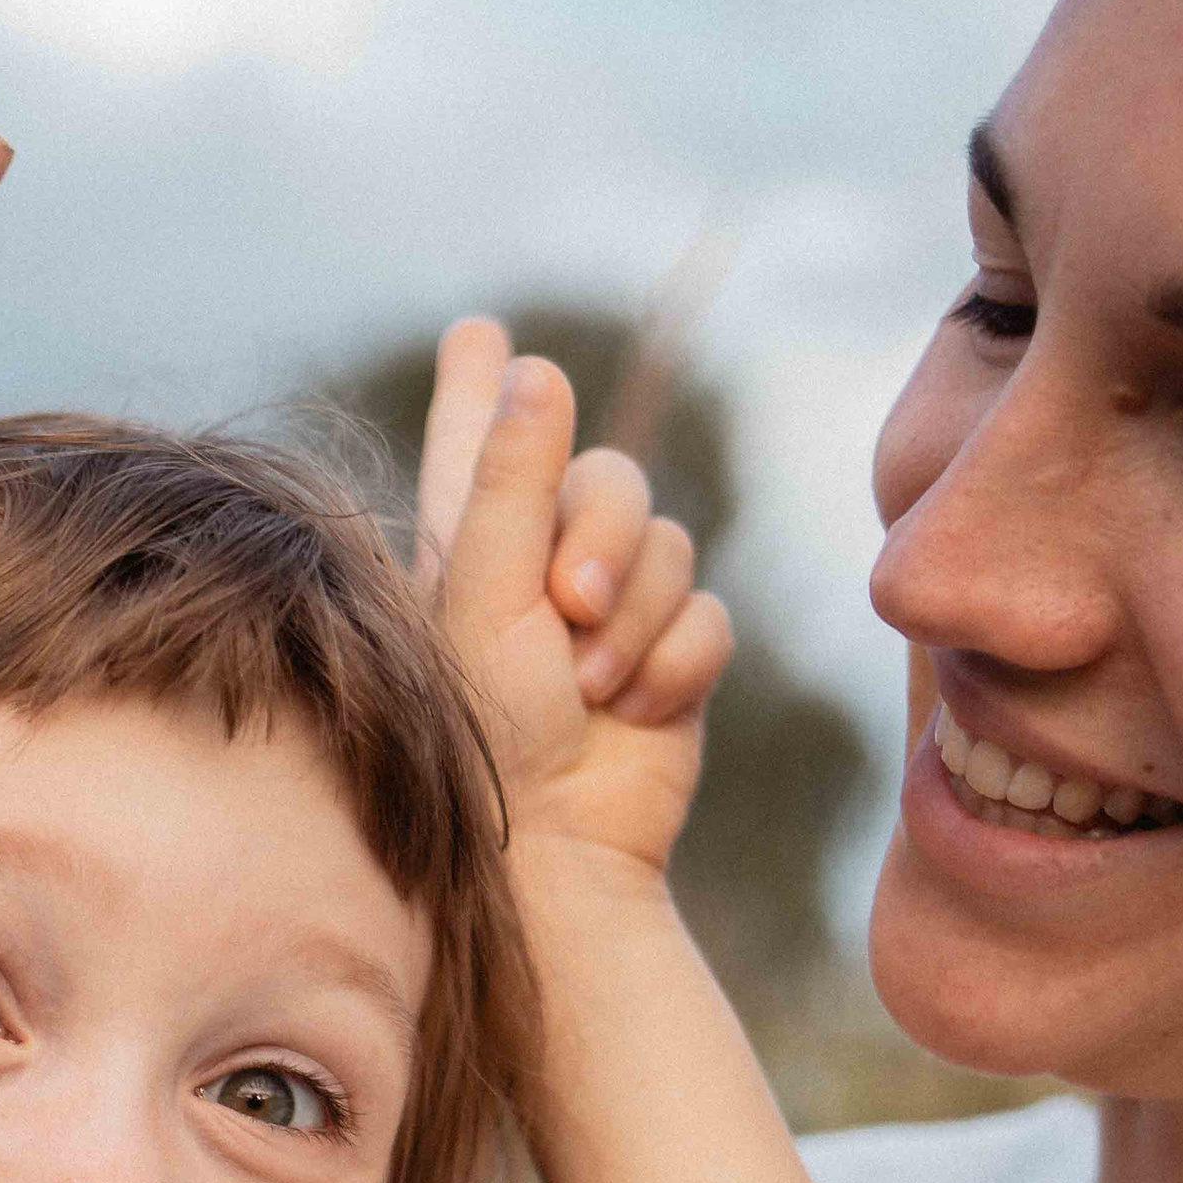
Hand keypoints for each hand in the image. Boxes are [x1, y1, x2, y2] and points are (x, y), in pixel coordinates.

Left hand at [416, 317, 733, 880]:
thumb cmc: (486, 734)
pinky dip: (677, 664)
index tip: (472, 332)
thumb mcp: (482, 599)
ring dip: (637, 618)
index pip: (479, 443)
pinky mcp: (672, 663)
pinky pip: (710, 618)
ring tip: (590, 688)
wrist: (555, 850)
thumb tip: (530, 362)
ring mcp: (615, 616)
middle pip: (610, 478)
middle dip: (603, 534)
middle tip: (570, 605)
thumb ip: (507, 483)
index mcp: (473, 548)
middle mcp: (542, 569)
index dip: (480, 390)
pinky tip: (636, 714)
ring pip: (669, 547)